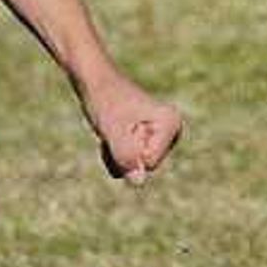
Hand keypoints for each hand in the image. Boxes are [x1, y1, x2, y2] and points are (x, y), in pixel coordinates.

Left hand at [81, 68, 185, 184]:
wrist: (94, 82)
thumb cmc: (104, 100)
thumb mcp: (112, 131)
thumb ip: (127, 156)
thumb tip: (138, 184)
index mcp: (171, 123)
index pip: (149, 162)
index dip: (128, 149)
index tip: (121, 125)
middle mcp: (172, 132)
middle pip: (145, 167)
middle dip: (122, 154)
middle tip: (113, 129)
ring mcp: (160, 138)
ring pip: (136, 169)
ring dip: (116, 155)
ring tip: (112, 131)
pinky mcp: (147, 142)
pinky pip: (130, 165)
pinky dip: (115, 155)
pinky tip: (112, 135)